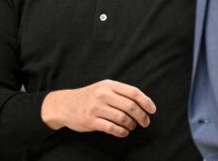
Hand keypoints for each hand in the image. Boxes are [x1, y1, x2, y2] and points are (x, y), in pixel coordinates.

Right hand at [41, 80, 155, 137]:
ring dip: (131, 125)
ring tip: (132, 127)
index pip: (133, 92)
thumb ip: (120, 93)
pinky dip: (122, 132)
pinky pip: (112, 128)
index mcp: (109, 85)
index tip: (152, 110)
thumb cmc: (89, 97)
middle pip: (130, 106)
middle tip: (145, 122)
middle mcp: (103, 94)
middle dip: (142, 116)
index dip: (146, 102)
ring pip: (122, 118)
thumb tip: (143, 103)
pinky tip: (124, 132)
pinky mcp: (91, 121)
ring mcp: (96, 108)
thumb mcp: (103, 88)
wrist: (64, 104)